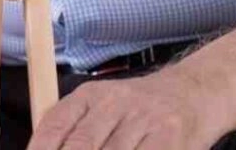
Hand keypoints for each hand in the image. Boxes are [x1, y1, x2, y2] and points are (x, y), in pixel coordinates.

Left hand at [27, 68, 231, 149]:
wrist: (194, 91)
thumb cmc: (138, 108)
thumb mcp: (102, 105)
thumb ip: (74, 128)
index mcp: (89, 95)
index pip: (55, 124)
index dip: (41, 149)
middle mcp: (114, 103)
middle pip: (81, 145)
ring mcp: (143, 120)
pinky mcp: (168, 138)